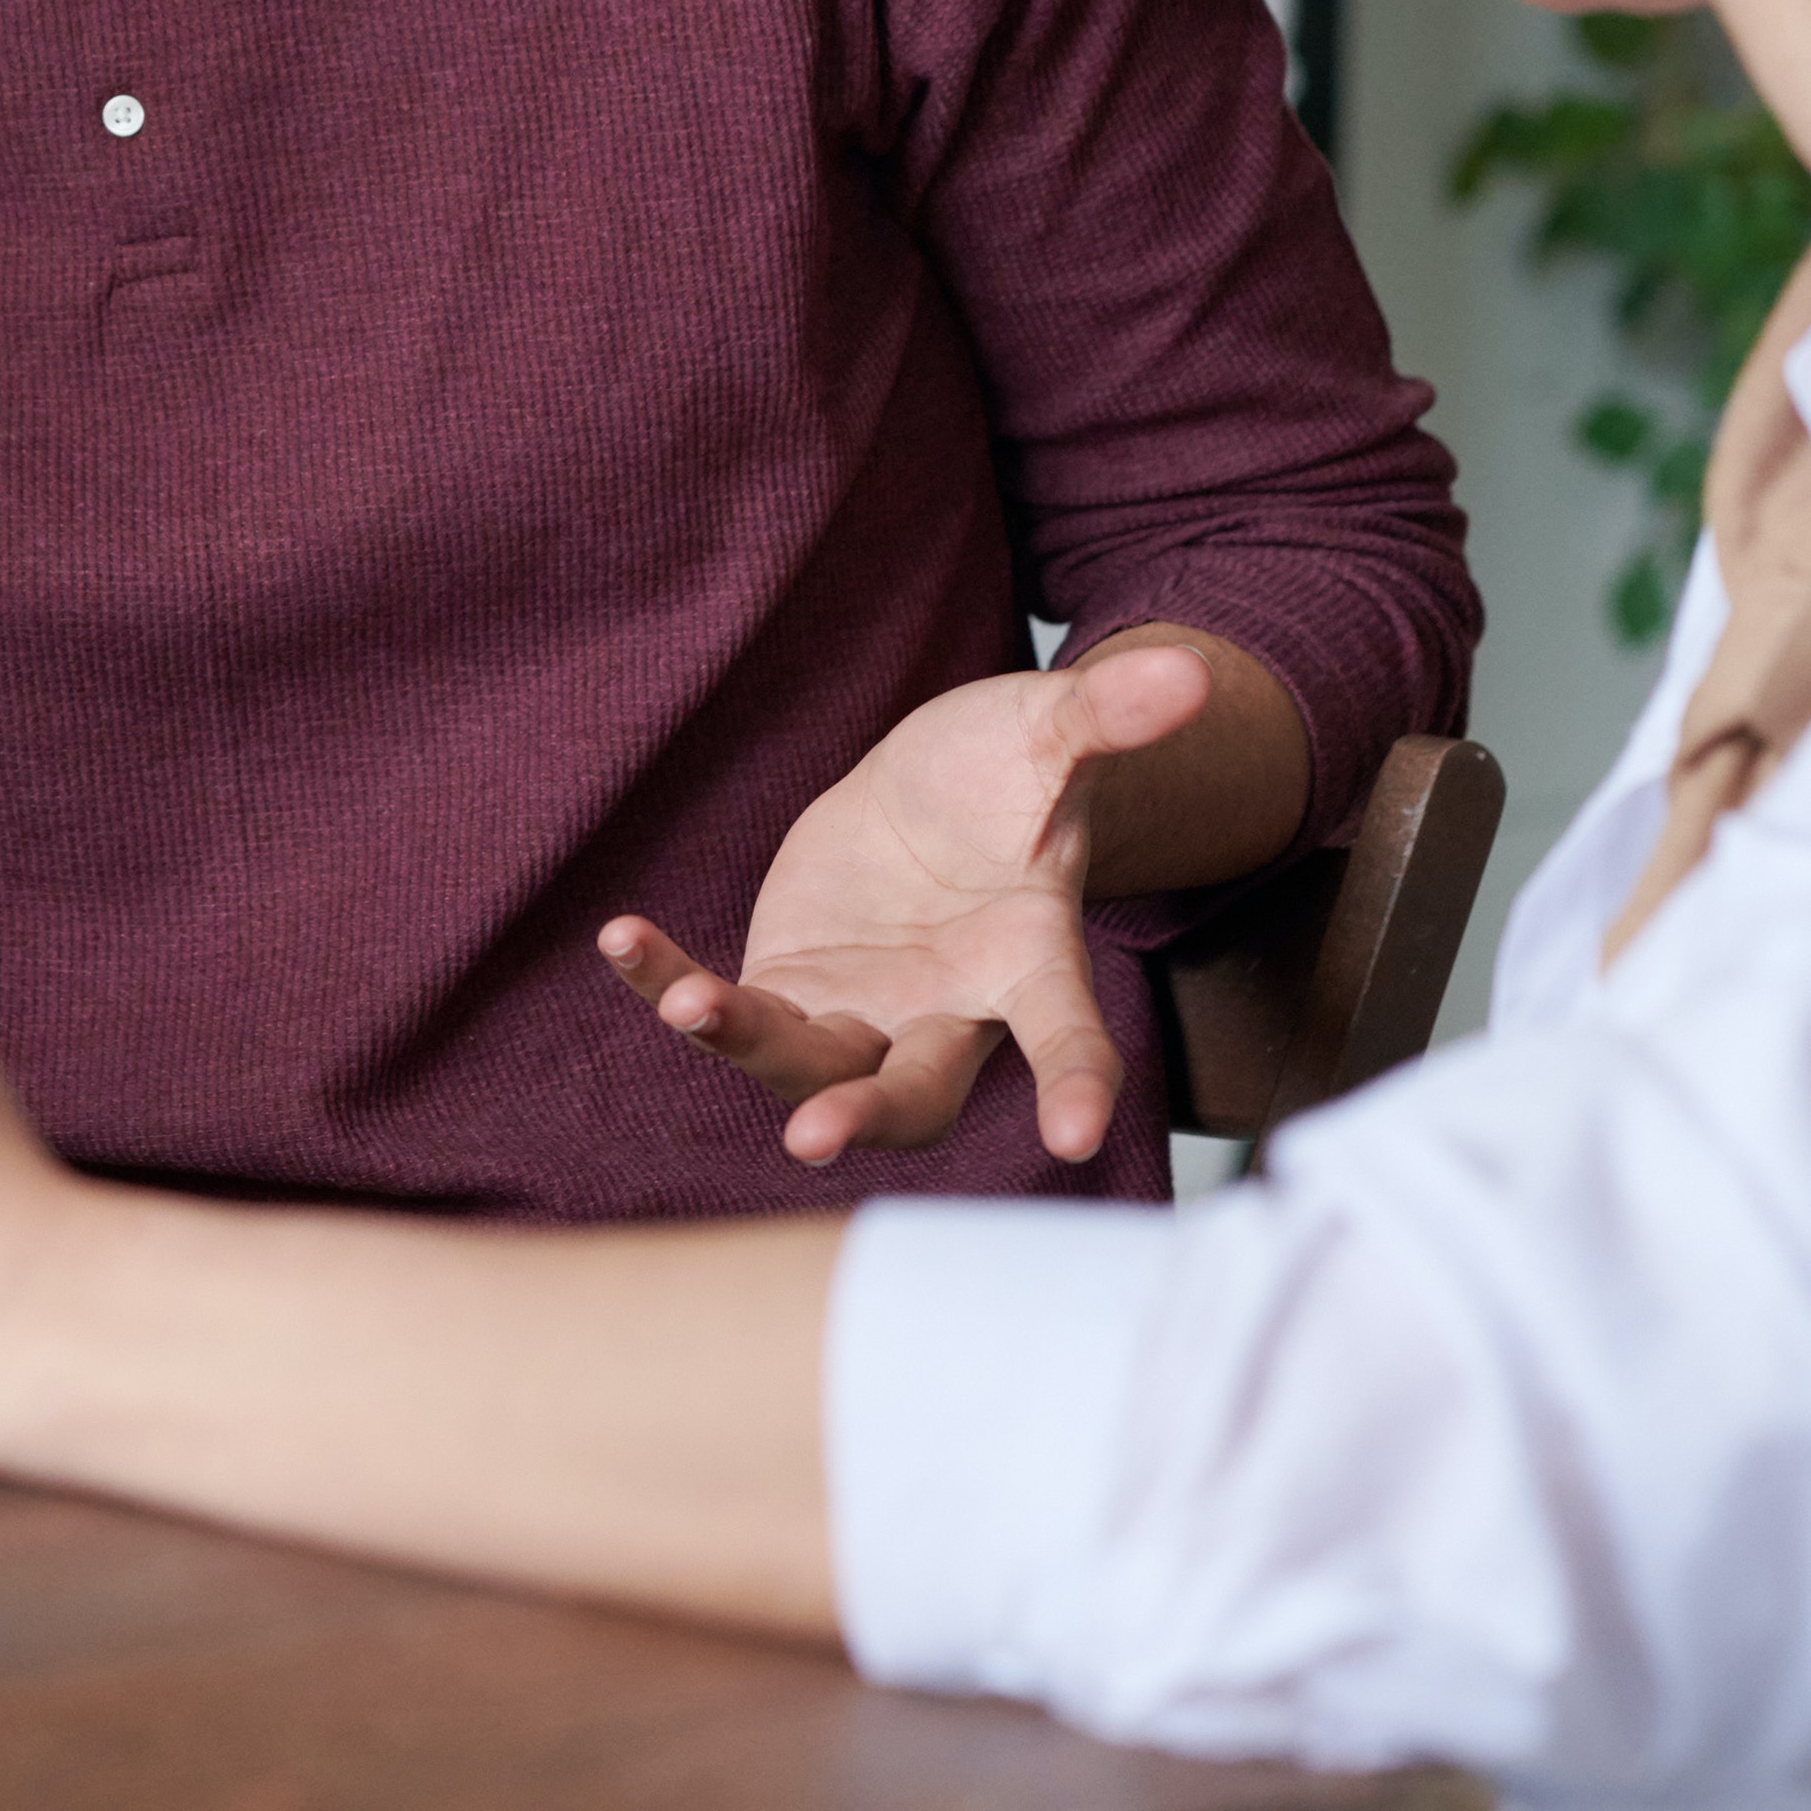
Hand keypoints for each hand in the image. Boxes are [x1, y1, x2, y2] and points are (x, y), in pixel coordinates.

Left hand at [592, 642, 1229, 1167]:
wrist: (935, 795)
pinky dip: (670, 982)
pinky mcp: (790, 992)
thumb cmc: (1008, 772)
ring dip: (745, 1043)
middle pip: (914, 1090)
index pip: (1064, 1032)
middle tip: (812, 1136)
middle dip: (867, 1115)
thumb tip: (1189, 670)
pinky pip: (725, 1009)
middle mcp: (946, 1011)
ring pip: (806, 1063)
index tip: (1075, 1140)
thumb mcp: (1049, 731)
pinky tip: (621, 939)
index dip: (1075, 1083)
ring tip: (689, 1003)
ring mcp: (863, 1013)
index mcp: (1029, 960)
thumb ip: (1108, 713)